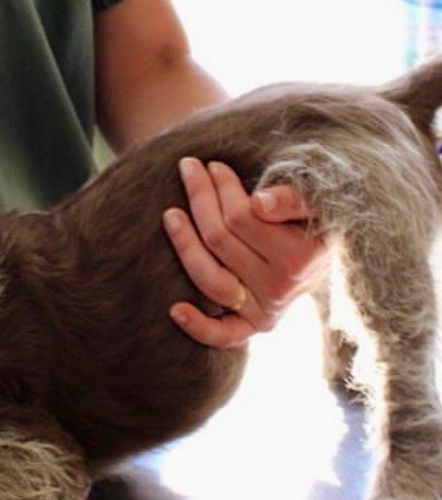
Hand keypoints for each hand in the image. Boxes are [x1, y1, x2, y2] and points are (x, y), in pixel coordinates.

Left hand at [164, 157, 327, 348]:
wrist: (330, 252)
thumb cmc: (317, 217)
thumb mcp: (316, 201)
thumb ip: (292, 199)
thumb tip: (259, 203)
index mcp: (299, 257)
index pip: (241, 217)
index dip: (222, 188)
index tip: (214, 166)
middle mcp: (281, 290)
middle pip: (219, 241)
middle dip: (200, 200)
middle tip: (189, 169)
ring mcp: (265, 311)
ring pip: (210, 278)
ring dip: (184, 244)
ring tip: (170, 214)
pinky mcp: (253, 326)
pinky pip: (224, 334)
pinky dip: (199, 327)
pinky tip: (175, 310)